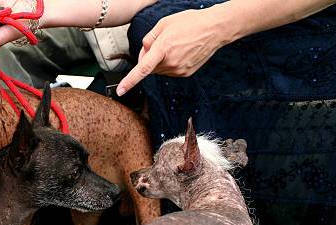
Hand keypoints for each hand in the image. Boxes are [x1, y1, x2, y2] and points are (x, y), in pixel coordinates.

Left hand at [117, 6, 233, 95]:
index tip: (121, 91)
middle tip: (158, 44)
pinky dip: (169, 64)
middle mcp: (171, 63)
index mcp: (163, 48)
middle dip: (147, 59)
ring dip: (159, 61)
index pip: (142, 69)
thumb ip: (149, 39)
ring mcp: (179, 70)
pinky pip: (169, 71)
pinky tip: (180, 52)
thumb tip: (143, 53)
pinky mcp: (185, 73)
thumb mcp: (164, 23)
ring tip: (174, 46)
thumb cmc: (190, 23)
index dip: (130, 81)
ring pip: (158, 70)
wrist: (215, 29)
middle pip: (148, 67)